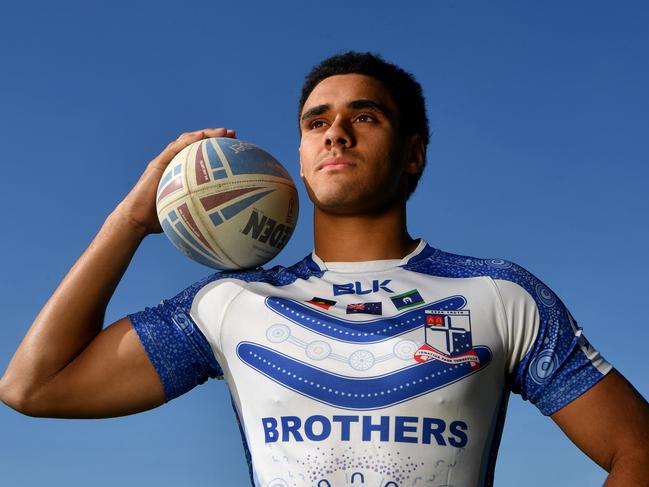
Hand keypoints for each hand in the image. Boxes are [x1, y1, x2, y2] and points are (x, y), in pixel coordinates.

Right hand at [115, 128, 236, 234]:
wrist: (136, 220)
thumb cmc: (160, 220)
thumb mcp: (186, 213)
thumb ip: (201, 210)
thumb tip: (224, 222)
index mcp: (180, 171)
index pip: (200, 154)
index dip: (216, 149)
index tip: (235, 147)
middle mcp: (173, 163)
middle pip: (196, 143)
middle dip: (215, 137)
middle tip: (233, 135)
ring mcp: (165, 161)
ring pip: (186, 140)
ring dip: (205, 134)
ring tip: (223, 132)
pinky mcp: (157, 163)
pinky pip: (174, 148)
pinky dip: (188, 140)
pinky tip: (202, 136)